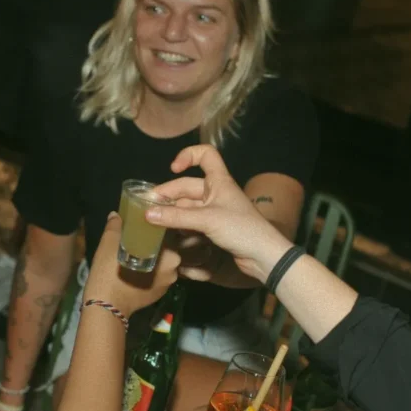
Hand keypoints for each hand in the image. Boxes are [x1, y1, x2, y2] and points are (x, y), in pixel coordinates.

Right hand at [83, 212, 180, 315]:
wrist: (106, 306)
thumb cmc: (110, 271)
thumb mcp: (109, 243)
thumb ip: (116, 226)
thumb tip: (116, 215)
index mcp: (169, 253)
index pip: (169, 232)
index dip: (157, 225)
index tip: (146, 221)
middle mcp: (175, 268)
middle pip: (168, 247)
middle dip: (156, 241)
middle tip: (140, 235)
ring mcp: (169, 282)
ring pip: (164, 262)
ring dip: (154, 256)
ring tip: (139, 250)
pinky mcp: (161, 293)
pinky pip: (160, 274)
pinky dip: (152, 269)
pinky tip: (139, 266)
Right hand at [146, 145, 291, 284]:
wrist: (263, 255)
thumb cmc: (240, 229)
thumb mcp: (206, 220)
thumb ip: (176, 217)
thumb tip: (148, 214)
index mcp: (219, 181)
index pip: (206, 154)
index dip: (188, 155)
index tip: (173, 169)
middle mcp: (216, 192)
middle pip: (187, 186)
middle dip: (168, 195)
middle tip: (147, 208)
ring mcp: (215, 210)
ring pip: (188, 206)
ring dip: (172, 212)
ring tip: (154, 222)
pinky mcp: (215, 227)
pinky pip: (193, 221)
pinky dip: (181, 225)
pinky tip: (170, 234)